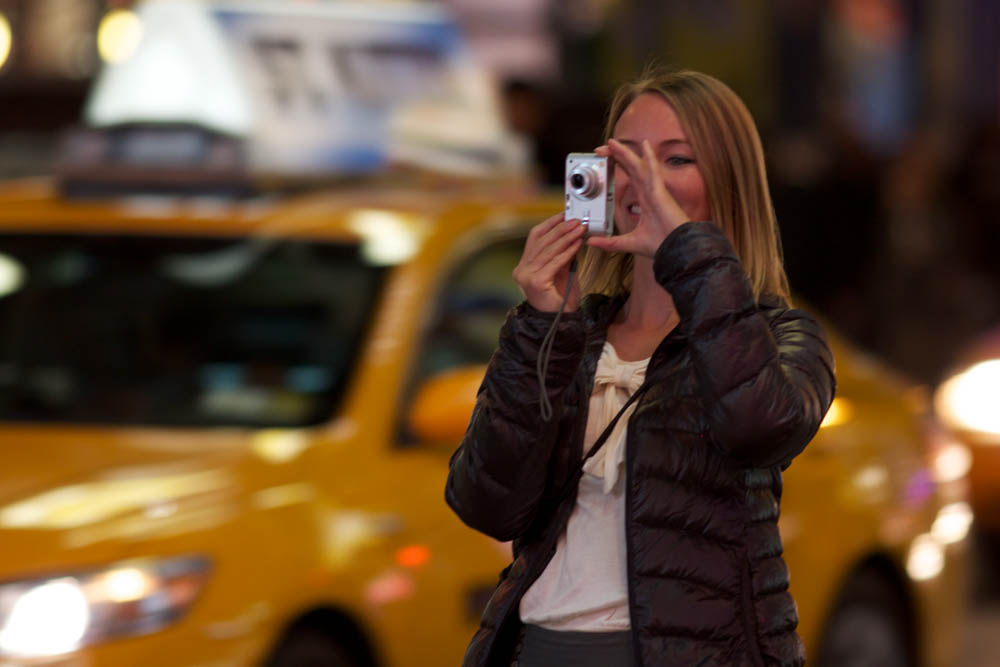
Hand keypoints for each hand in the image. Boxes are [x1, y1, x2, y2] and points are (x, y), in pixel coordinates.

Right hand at [513, 212, 583, 311]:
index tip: (565, 214)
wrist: (559, 321)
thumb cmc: (560, 298)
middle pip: (542, 242)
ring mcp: (526, 276)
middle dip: (561, 229)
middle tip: (576, 220)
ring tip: (579, 229)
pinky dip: (567, 252)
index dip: (550, 224)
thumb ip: (562, 253)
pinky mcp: (536, 282)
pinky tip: (577, 244)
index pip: (535, 237)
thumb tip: (572, 231)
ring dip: (566, 238)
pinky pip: (554, 263)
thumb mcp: (562, 270)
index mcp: (524, 265)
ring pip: (548, 250)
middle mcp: (521, 270)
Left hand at [587, 139, 690, 257]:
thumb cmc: (661, 245)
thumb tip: (591, 242)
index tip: (605, 158)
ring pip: (639, 166)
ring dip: (626, 153)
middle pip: (632, 167)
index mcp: (645, 200)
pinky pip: (654, 172)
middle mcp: (650, 192)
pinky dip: (650, 158)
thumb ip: (610, 242)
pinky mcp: (661, 193)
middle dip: (617, 156)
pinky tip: (645, 145)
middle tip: (602, 147)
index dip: (618, 165)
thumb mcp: (629, 242)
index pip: (629, 176)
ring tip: (612, 143)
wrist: (675, 250)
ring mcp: (656, 191)